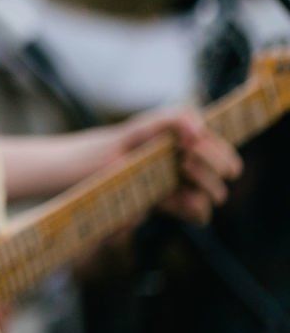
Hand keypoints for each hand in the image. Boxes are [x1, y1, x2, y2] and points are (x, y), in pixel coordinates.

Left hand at [114, 107, 242, 223]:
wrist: (101, 163)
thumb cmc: (129, 142)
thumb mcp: (150, 123)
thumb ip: (177, 117)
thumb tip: (199, 133)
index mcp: (198, 150)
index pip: (227, 153)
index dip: (222, 147)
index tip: (194, 138)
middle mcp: (197, 172)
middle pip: (230, 169)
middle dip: (217, 158)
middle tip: (187, 148)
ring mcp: (187, 191)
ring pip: (219, 194)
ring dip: (207, 177)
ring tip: (182, 164)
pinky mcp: (174, 208)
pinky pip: (201, 214)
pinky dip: (196, 203)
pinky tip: (179, 192)